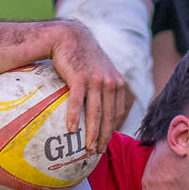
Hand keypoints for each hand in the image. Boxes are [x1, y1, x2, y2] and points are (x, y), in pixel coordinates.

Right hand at [50, 21, 131, 153]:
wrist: (70, 37)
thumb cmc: (83, 57)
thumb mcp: (102, 71)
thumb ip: (106, 88)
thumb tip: (102, 110)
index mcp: (118, 83)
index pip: (117, 113)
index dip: (112, 130)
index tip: (105, 142)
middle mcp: (110, 82)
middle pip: (108, 116)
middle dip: (103, 137)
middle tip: (96, 152)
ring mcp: (96, 80)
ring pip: (96, 112)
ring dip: (92, 132)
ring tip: (87, 147)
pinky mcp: (79, 77)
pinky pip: (77, 101)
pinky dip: (74, 116)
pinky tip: (71, 129)